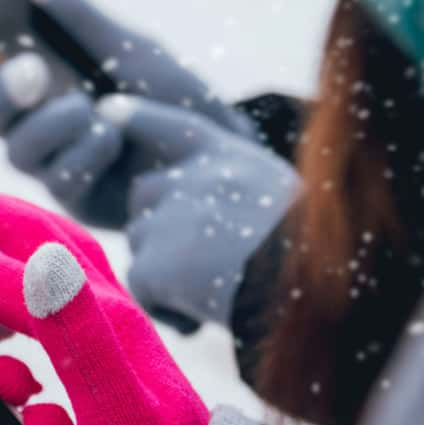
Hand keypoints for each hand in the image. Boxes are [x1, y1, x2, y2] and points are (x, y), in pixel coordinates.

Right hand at [0, 0, 255, 226]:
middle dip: (1, 92)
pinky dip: (85, 152)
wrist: (219, 153)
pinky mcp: (76, 196)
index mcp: (44, 74)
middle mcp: (38, 121)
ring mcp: (54, 161)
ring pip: (17, 152)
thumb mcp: (133, 50)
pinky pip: (58, 179)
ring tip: (94, 109)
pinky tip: (114, 135)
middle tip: (32, 69)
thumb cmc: (172, 96)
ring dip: (51, 126)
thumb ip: (86, 22)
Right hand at [0, 176, 210, 424]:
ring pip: (37, 251)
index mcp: (97, 319)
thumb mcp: (117, 415)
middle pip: (25, 230)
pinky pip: (48, 286)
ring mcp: (104, 319)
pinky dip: (10, 273)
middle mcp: (102, 305)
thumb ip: (81, 334)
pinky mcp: (104, 342)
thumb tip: (41, 259)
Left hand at [110, 96, 299, 328]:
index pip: (172, 125)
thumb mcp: (282, 196)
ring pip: (140, 243)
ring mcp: (165, 218)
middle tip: (204, 262)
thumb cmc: (314, 251)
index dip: (141, 117)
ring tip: (214, 291)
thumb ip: (237, 190)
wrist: (314, 289)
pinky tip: (203, 315)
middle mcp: (189, 177)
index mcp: (227, 154)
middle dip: (159, 225)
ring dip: (165, 271)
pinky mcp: (151, 263)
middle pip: (143, 194)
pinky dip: (168, 309)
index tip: (109, 109)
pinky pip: (142, 289)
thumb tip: (210, 223)